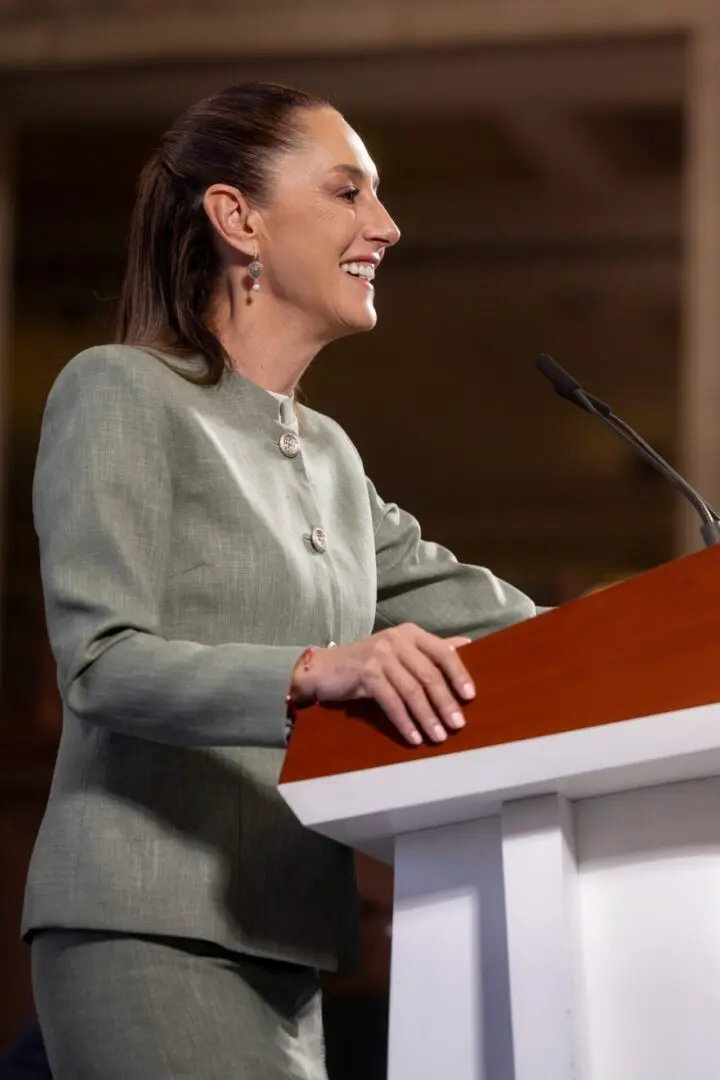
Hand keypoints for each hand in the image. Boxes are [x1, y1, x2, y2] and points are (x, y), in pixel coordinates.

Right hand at [290, 624, 475, 745]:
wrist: (324, 669)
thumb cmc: (368, 662)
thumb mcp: (400, 651)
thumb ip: (430, 649)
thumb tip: (466, 645)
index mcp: (411, 634)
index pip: (443, 652)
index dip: (459, 674)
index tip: (471, 696)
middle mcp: (397, 640)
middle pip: (429, 674)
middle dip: (445, 703)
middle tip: (458, 725)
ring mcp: (380, 656)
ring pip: (412, 691)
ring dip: (427, 717)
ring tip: (439, 737)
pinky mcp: (366, 673)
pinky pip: (392, 702)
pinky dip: (404, 722)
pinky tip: (414, 737)